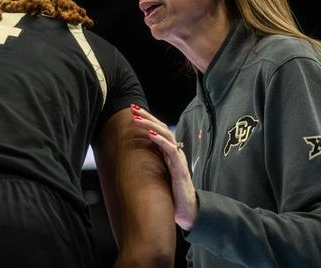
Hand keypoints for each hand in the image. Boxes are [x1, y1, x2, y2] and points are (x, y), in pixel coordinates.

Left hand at [130, 104, 197, 230]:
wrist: (188, 211)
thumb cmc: (172, 194)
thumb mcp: (159, 175)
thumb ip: (151, 164)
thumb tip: (132, 158)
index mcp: (169, 152)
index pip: (159, 130)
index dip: (147, 120)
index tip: (133, 112)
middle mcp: (175, 152)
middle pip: (162, 128)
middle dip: (147, 116)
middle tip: (133, 108)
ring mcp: (178, 159)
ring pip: (166, 135)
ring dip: (151, 125)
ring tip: (137, 119)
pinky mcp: (180, 169)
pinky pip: (171, 151)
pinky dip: (161, 141)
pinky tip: (151, 135)